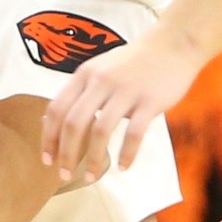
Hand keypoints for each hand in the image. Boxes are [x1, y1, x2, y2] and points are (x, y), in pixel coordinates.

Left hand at [39, 28, 202, 184]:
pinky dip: (127, 154)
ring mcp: (126, 90)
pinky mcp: (150, 100)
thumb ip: (79, 92)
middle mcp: (101, 81)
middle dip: (67, 154)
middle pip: (74, 123)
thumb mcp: (100, 69)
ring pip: (101, 130)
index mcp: (85, 74)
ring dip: (94, 159)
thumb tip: (49, 119)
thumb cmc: (134, 62)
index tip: (48, 160)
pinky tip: (123, 166)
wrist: (173, 44)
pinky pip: (134, 133)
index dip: (48, 137)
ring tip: (92, 177)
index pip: (57, 109)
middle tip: (65, 175)